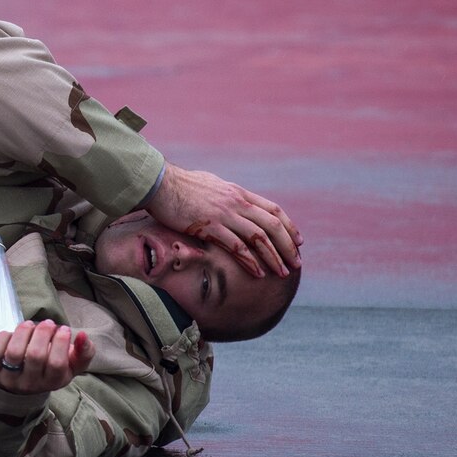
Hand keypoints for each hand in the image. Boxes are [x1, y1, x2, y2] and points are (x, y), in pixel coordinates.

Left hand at [0, 319, 92, 393]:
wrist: (18, 386)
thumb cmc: (49, 369)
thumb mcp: (71, 365)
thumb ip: (84, 353)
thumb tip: (83, 336)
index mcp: (52, 383)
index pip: (57, 364)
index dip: (61, 343)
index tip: (64, 329)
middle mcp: (30, 384)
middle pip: (35, 356)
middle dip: (43, 333)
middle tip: (48, 323)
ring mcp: (9, 379)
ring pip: (14, 352)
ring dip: (24, 332)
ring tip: (30, 324)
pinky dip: (4, 336)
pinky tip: (12, 333)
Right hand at [146, 163, 301, 277]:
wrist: (159, 184)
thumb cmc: (180, 186)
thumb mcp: (212, 185)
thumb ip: (227, 196)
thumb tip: (234, 202)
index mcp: (238, 192)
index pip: (273, 210)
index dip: (289, 227)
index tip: (298, 242)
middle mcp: (236, 202)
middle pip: (272, 225)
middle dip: (287, 246)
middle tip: (295, 263)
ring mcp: (223, 214)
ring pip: (258, 237)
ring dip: (273, 257)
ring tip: (282, 272)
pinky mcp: (209, 226)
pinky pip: (236, 246)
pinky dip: (250, 261)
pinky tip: (258, 272)